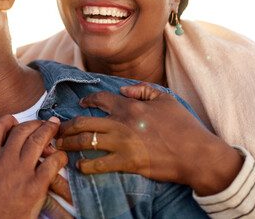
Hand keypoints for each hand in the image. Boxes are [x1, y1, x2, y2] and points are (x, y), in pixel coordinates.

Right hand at [0, 115, 68, 218]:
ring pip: (38, 141)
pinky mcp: (36, 186)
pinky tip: (60, 155)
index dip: (9, 120)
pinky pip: (52, 164)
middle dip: (34, 123)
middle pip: (22, 130)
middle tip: (41, 122)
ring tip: (54, 127)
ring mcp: (21, 172)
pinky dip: (58, 156)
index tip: (14, 122)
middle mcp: (4, 159)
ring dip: (48, 131)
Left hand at [56, 84, 242, 195]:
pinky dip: (86, 165)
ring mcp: (122, 144)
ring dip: (69, 144)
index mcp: (130, 106)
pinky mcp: (127, 163)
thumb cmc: (183, 125)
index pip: (100, 99)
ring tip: (60, 147)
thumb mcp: (165, 98)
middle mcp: (121, 123)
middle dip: (66, 126)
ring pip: (86, 142)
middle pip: (84, 122)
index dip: (87, 101)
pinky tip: (79, 166)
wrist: (197, 154)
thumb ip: (142, 90)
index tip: (80, 105)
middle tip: (57, 130)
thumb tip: (123, 89)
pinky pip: (99, 164)